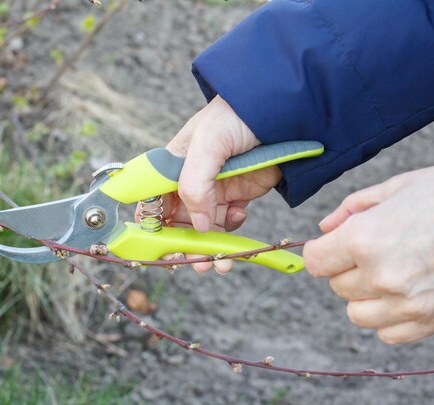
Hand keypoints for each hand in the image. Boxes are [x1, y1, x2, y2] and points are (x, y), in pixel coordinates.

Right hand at [135, 95, 281, 272]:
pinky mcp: (237, 196)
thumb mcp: (208, 143)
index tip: (161, 248)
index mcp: (171, 167)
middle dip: (184, 247)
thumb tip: (199, 226)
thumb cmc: (236, 115)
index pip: (152, 202)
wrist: (281, 112)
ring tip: (219, 262)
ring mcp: (214, 190)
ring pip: (203, 229)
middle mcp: (189, 181)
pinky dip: (231, 231)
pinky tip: (239, 216)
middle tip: (196, 262)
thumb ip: (195, 184)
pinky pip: (227, 223)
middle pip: (177, 224)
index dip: (153, 228)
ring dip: (209, 248)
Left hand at [304, 162, 433, 343]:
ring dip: (364, 296)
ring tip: (388, 273)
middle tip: (372, 250)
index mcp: (364, 239)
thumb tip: (324, 228)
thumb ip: (351, 208)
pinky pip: (388, 333)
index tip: (332, 245)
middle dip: (345, 268)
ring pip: (357, 313)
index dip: (321, 250)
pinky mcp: (431, 320)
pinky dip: (388, 317)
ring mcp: (407, 303)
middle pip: (336, 285)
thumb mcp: (395, 186)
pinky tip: (404, 293)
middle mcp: (381, 276)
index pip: (315, 261)